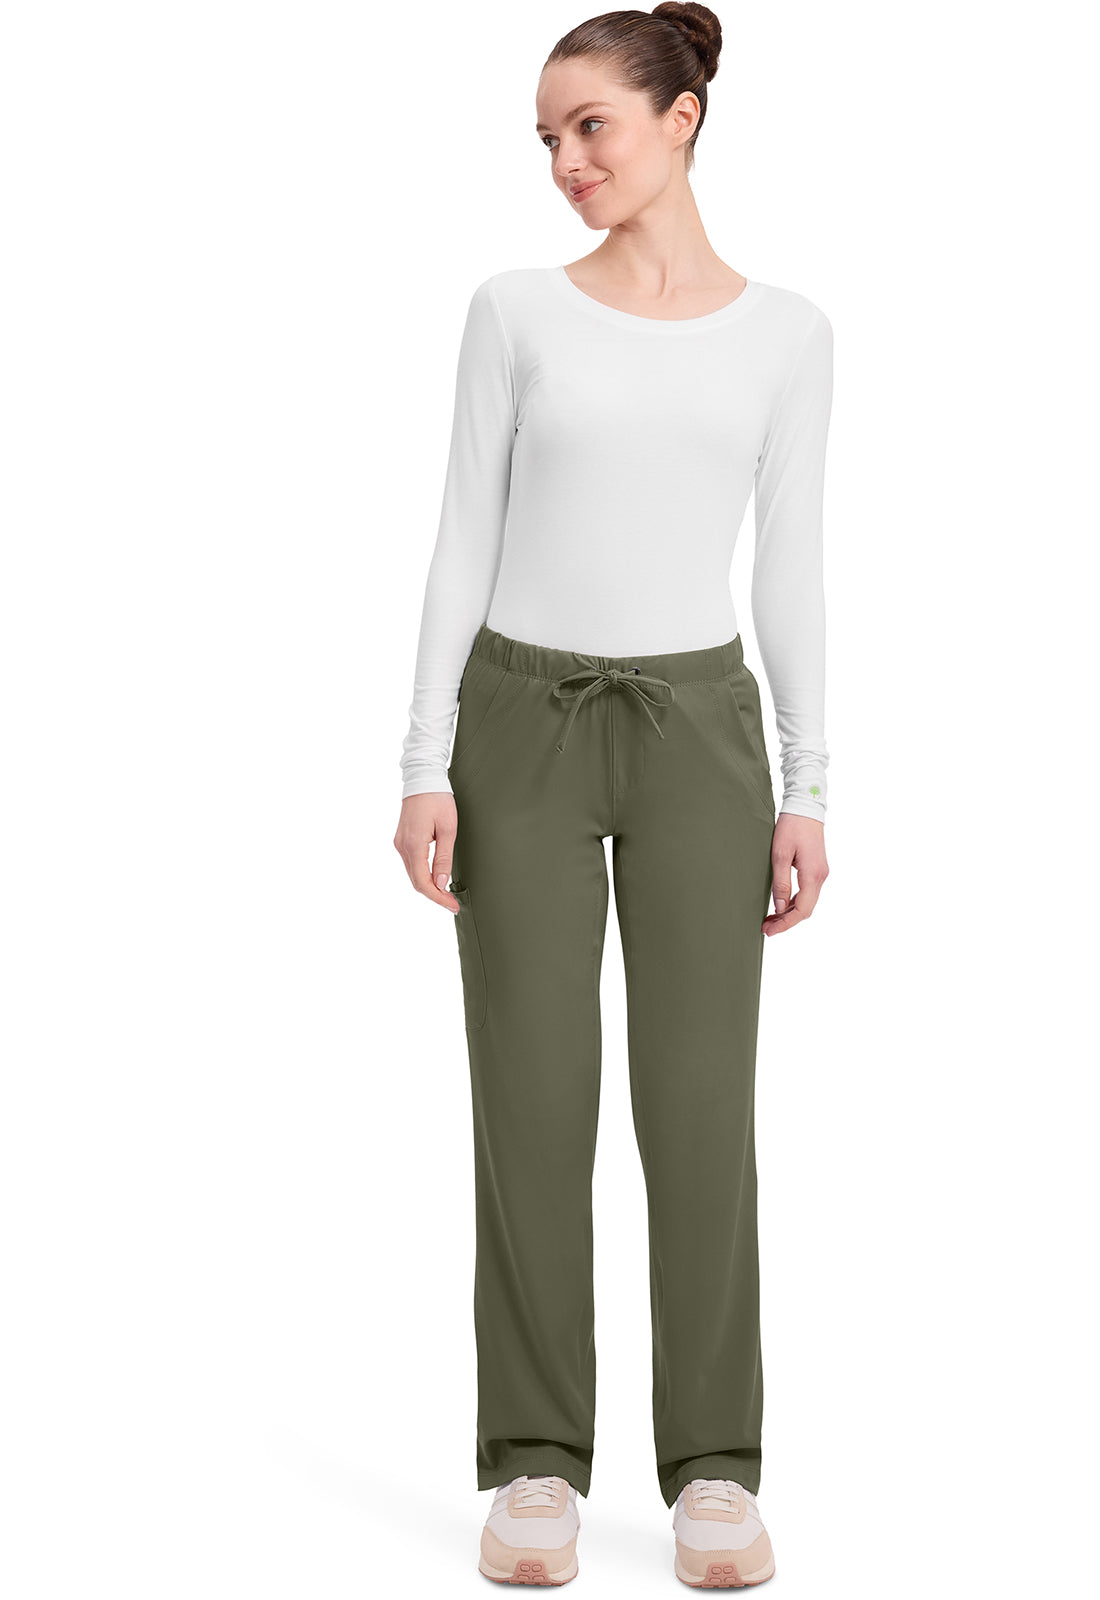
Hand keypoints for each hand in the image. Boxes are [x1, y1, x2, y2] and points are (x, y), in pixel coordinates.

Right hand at [394, 792, 460, 912]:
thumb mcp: (448, 829)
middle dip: (434, 895)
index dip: (438, 897)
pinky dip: (422, 875)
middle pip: (415, 881)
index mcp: (413, 845)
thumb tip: (441, 883)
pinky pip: (411, 864)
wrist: (423, 778)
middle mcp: (402, 847)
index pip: (423, 882)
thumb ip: (443, 857)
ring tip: (446, 894)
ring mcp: (400, 843)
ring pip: (412, 874)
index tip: (452, 905)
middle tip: (452, 903)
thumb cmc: (438, 800)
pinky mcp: (402, 840)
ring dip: (428, 886)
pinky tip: (435, 878)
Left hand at [763, 813, 828, 935]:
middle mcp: (820, 877)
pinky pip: (807, 893)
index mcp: (813, 875)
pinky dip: (794, 902)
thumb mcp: (780, 855)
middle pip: (806, 910)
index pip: (801, 910)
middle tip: (766, 928)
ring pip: (807, 902)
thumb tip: (779, 907)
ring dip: (790, 913)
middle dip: (786, 922)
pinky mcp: (816, 869)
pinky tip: (781, 905)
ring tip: (770, 919)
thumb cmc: (792, 827)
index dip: (785, 924)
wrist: (805, 807)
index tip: (769, 931)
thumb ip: (781, 883)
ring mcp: (820, 873)